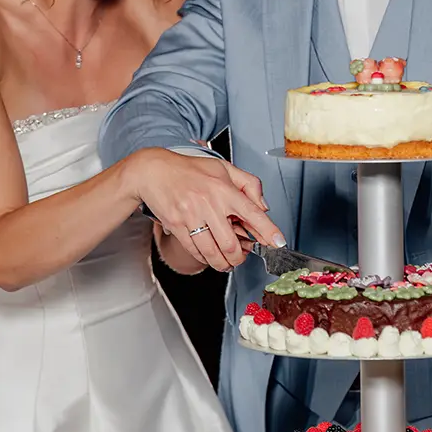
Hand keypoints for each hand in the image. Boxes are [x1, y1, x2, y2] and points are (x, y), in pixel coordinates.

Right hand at [129, 148, 283, 271]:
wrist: (154, 171)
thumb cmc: (190, 170)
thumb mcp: (223, 168)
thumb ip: (249, 184)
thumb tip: (263, 206)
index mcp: (224, 189)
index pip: (253, 214)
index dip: (268, 231)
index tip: (278, 243)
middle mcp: (209, 203)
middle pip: (231, 244)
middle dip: (240, 258)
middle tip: (242, 257)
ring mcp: (191, 216)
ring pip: (212, 252)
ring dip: (223, 263)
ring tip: (227, 262)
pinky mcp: (177, 225)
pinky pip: (195, 250)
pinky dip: (205, 258)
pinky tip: (209, 254)